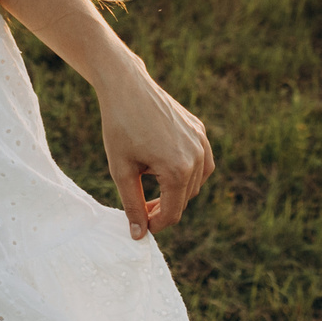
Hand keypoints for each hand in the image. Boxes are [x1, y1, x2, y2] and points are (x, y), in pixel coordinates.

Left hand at [98, 61, 214, 239]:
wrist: (126, 85)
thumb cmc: (119, 127)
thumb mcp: (122, 171)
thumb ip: (133, 205)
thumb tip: (139, 235)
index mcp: (178, 170)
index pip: (173, 213)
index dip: (156, 225)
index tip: (140, 226)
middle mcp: (197, 157)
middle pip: (184, 199)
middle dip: (164, 208)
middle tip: (141, 207)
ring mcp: (201, 141)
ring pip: (195, 182)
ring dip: (176, 191)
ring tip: (152, 189)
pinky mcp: (199, 130)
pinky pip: (200, 161)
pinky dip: (187, 171)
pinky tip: (166, 169)